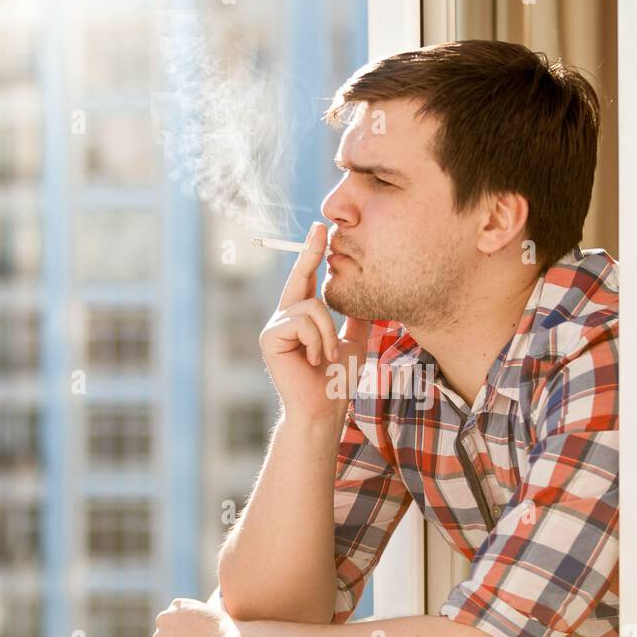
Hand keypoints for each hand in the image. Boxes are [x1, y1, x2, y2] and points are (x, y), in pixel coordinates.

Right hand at [258, 221, 369, 421]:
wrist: (324, 410)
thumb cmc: (336, 382)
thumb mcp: (353, 343)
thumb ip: (355, 319)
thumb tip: (366, 297)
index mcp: (302, 319)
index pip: (308, 281)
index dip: (313, 255)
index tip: (322, 230)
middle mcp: (284, 318)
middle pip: (300, 278)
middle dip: (311, 252)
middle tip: (322, 227)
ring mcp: (275, 326)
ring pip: (311, 306)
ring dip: (327, 333)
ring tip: (326, 356)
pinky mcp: (270, 336)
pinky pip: (302, 321)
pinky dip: (316, 340)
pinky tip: (313, 360)